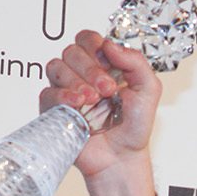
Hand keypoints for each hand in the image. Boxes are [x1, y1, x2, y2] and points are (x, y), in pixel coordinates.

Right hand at [40, 30, 161, 195]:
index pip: (88, 39)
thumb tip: (110, 44)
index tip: (110, 63)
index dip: (95, 46)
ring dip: (76, 80)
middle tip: (107, 89)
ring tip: (93, 99)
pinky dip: (62, 95)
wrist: (122, 156)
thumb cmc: (134, 126)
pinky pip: (48, 92)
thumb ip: (136, 62)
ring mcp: (66, 90)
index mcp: (103, 65)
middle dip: (91, 68)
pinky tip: (78, 103)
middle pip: (72, 50)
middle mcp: (82, 73)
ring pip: (56, 67)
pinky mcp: (54, 108)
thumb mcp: (148, 90)